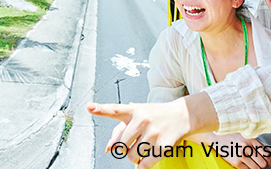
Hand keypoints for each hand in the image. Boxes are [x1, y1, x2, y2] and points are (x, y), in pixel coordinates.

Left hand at [88, 94, 217, 167]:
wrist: (181, 116)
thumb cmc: (154, 116)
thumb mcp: (137, 116)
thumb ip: (120, 131)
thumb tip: (108, 148)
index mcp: (134, 110)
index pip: (115, 110)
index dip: (100, 109)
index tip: (89, 107)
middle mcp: (142, 119)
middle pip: (121, 145)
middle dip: (125, 149)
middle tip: (135, 142)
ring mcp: (153, 132)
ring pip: (132, 156)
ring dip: (135, 157)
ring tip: (144, 146)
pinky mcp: (163, 146)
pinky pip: (145, 165)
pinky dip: (143, 165)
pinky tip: (149, 155)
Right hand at [189, 132, 270, 168]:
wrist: (214, 135)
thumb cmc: (228, 134)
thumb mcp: (242, 133)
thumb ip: (252, 141)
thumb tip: (263, 153)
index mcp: (250, 138)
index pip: (266, 153)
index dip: (270, 161)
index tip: (270, 164)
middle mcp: (247, 146)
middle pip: (263, 162)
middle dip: (263, 166)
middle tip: (262, 166)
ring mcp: (241, 155)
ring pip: (257, 168)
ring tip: (254, 166)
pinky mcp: (236, 162)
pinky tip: (247, 166)